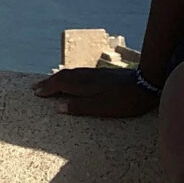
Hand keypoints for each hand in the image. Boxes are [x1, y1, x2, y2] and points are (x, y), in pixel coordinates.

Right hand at [32, 66, 159, 118]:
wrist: (147, 83)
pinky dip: (70, 76)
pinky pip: (80, 73)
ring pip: (72, 73)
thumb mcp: (103, 108)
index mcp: (85, 85)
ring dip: (58, 78)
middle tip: (36, 87)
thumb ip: (81, 108)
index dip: (47, 88)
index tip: (35, 93)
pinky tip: (74, 79)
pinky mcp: (104, 75)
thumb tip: (58, 107)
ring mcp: (96, 74)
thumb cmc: (126, 100)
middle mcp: (88, 77)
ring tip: (50, 83)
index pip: (60, 84)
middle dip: (49, 82)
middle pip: (63, 77)